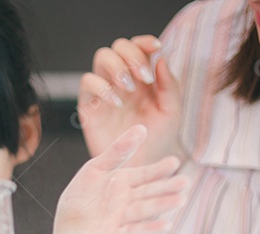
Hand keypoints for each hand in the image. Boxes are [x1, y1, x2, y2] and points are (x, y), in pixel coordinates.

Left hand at [52, 125, 188, 233]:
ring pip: (145, 210)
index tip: (174, 162)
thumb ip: (117, 151)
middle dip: (167, 188)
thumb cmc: (81, 197)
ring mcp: (125, 219)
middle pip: (150, 192)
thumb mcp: (96, 169)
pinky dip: (149, 228)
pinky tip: (165, 225)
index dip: (159, 169)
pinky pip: (135, 232)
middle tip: (185, 182)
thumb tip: (141, 128)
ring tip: (180, 200)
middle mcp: (129, 201)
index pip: (146, 174)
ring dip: (162, 205)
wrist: (66, 230)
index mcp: (124, 182)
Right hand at [78, 35, 182, 165]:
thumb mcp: (171, 111)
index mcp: (142, 77)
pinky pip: (87, 82)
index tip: (156, 48)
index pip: (139, 47)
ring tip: (129, 88)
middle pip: (119, 47)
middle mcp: (122, 80)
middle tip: (143, 77)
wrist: (141, 166)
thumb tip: (160, 58)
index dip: (145, 42)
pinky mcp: (89, 105)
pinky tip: (116, 102)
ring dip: (116, 66)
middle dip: (132, 55)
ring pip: (102, 57)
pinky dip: (101, 86)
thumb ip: (170, 85)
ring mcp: (104, 91)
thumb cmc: (157, 139)